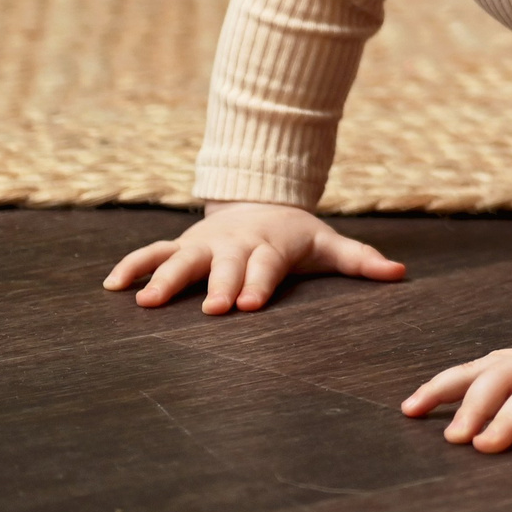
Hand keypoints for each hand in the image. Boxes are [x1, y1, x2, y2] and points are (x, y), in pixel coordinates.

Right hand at [102, 201, 406, 313]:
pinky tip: (111, 286)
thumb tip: (401, 274)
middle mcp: (234, 245)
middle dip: (216, 286)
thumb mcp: (329, 245)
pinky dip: (132, 265)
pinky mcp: (182, 244)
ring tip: (146, 303)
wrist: (262, 201)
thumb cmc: (297, 237)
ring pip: (180, 259)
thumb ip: (361, 260)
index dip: (257, 284)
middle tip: (211, 309)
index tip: (248, 305)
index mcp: (270, 247)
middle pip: (223, 266)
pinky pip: (152, 253)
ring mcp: (204, 244)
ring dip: (164, 280)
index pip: (264, 267)